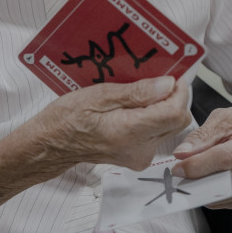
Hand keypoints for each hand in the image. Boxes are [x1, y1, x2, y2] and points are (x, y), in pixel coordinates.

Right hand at [37, 77, 192, 171]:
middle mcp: (139, 149)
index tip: (171, 74)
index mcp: (129, 132)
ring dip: (164, 106)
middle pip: (177, 121)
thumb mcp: (99, 95)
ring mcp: (140, 156)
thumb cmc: (68, 118)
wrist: (53, 144)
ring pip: (171, 127)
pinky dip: (154, 117)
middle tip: (157, 79)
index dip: (178, 91)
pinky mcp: (138, 157)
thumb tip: (167, 85)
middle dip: (173, 97)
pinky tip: (137, 106)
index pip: (174, 113)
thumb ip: (136, 92)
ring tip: (142, 91)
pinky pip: (159, 133)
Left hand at [171, 105, 231, 210]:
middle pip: (227, 180)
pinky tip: (211, 185)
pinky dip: (218, 197)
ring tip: (193, 180)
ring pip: (229, 195)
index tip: (179, 168)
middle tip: (181, 177)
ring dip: (206, 191)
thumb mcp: (225, 118)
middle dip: (199, 181)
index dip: (198, 165)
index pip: (224, 158)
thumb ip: (202, 136)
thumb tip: (182, 153)